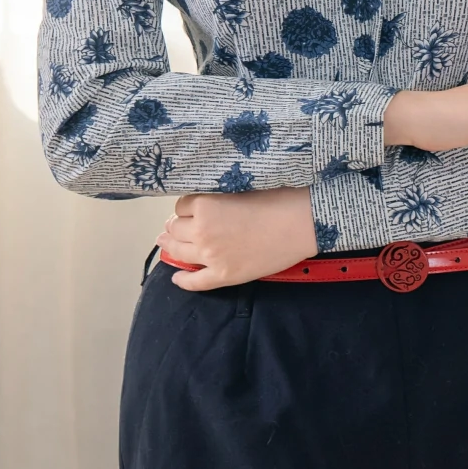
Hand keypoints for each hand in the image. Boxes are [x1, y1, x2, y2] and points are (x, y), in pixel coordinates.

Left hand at [160, 187, 315, 289]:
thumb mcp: (240, 186)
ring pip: (179, 252)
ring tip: (166, 243)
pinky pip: (196, 282)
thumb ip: (218, 195)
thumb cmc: (277, 197)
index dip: (188, 207)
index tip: (194, 208)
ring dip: (171, 246)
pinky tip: (177, 278)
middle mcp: (201, 231)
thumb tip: (204, 202)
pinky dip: (183, 281)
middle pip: (175, 228)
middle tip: (178, 225)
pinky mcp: (224, 275)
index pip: (181, 206)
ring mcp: (211, 256)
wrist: (301, 223)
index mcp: (204, 205)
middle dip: (176, 225)